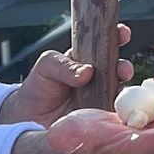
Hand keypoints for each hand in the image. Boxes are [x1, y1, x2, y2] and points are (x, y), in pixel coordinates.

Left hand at [0, 25, 130, 128]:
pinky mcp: (100, 120)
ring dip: (125, 94)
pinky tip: (116, 113)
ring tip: (118, 94)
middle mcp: (98, 79)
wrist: (28, 120)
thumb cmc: (38, 89)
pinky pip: (115, 115)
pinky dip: (120, 113)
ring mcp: (101, 100)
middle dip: (124, 67)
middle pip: (119, 70)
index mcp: (86, 60)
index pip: (106, 45)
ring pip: (121, 93)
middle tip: (123, 70)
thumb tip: (87, 72)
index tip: (122, 33)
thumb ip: (64, 66)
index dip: (117, 37)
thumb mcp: (46, 67)